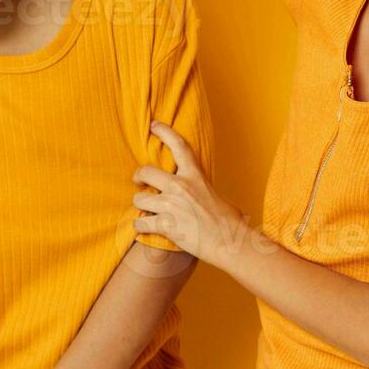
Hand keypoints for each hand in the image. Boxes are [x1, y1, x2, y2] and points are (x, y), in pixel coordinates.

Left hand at [132, 120, 248, 266]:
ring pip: (139, 200)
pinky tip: (145, 229)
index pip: (179, 146)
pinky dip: (140, 227)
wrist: (230, 243)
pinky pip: (140, 223)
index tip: (154, 125)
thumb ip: (201, 189)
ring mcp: (171, 205)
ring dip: (140, 207)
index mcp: (196, 176)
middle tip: (138, 182)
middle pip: (146, 172)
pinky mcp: (166, 225)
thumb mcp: (216, 195)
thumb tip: (199, 193)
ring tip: (146, 212)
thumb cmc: (229, 222)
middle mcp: (181, 187)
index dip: (164, 132)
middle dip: (138, 177)